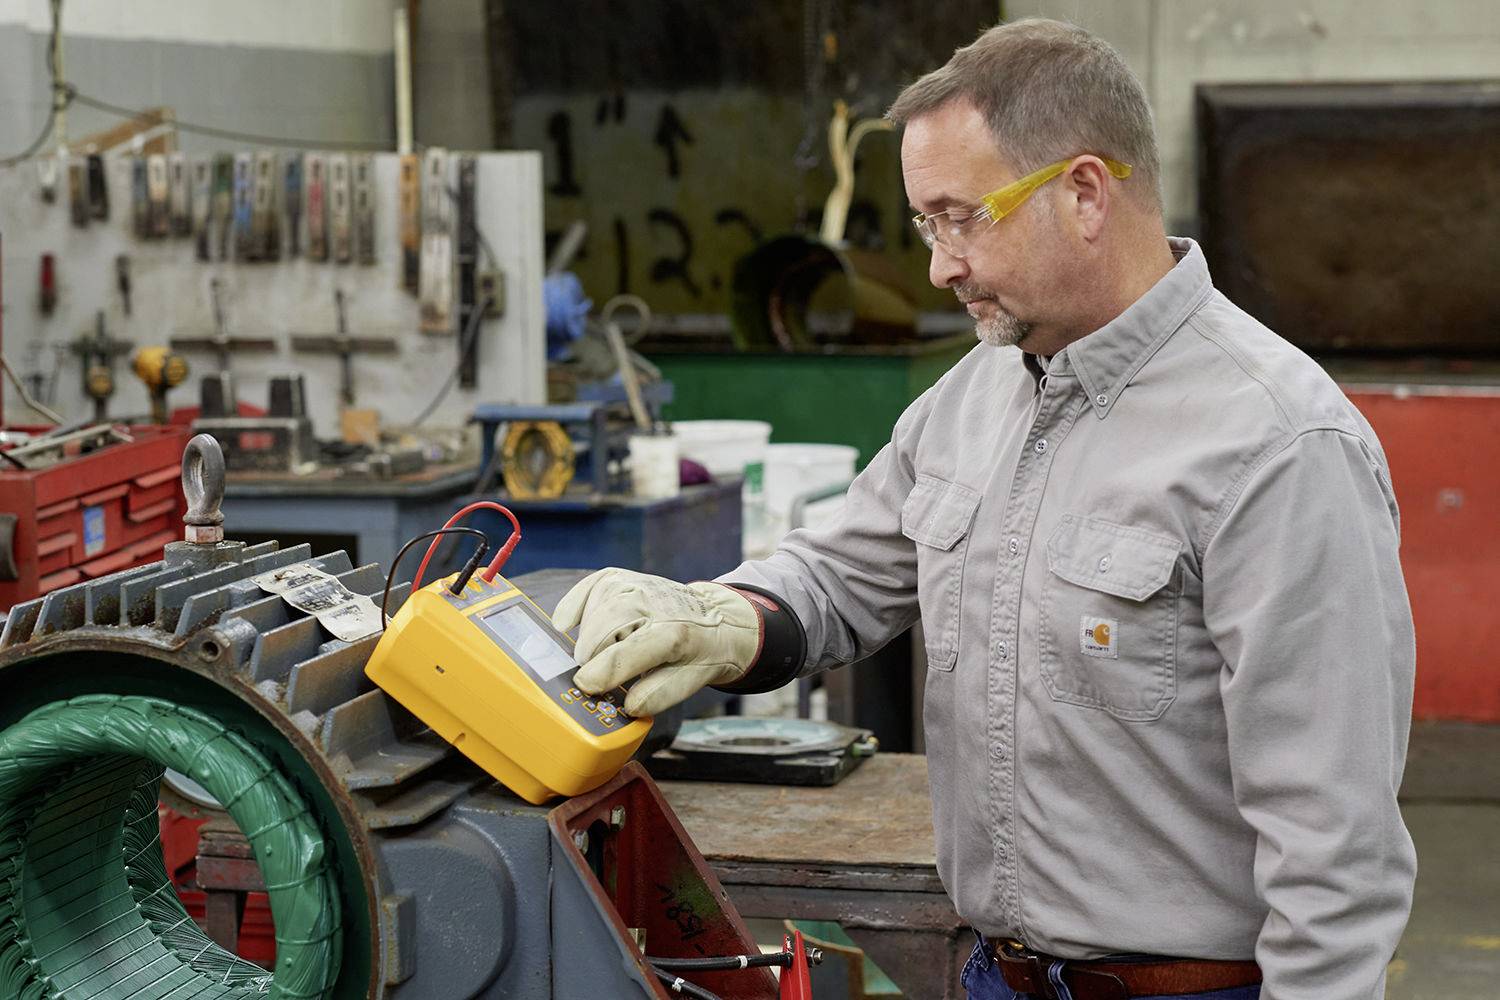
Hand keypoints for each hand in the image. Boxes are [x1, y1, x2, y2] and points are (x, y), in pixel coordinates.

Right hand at [551, 568, 760, 716]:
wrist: (718, 619)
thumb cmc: (700, 653)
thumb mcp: (692, 680)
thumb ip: (661, 694)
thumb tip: (629, 705)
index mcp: (676, 633)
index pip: (633, 651)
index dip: (605, 670)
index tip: (586, 686)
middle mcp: (655, 602)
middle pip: (608, 623)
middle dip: (592, 652)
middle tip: (590, 676)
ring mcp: (637, 585)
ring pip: (598, 605)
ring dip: (588, 634)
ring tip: (595, 654)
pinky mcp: (623, 578)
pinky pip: (591, 585)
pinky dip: (574, 604)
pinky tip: (565, 624)